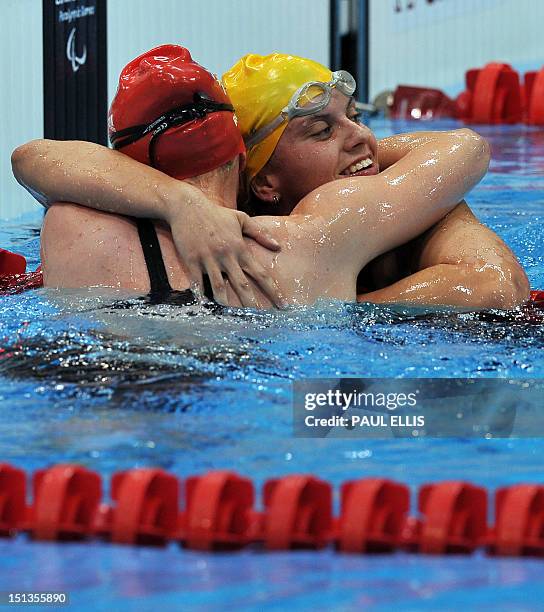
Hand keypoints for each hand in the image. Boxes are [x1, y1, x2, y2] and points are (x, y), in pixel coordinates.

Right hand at [165, 189, 283, 307]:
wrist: (187, 207)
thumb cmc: (216, 214)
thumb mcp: (241, 219)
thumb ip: (260, 233)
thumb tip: (278, 247)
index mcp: (240, 248)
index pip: (261, 273)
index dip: (273, 291)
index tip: (283, 305)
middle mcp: (226, 256)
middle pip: (242, 285)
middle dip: (252, 305)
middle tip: (260, 320)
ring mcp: (208, 259)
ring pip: (219, 288)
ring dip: (227, 304)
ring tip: (233, 318)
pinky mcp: (192, 261)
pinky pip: (198, 283)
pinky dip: (202, 296)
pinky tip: (207, 308)